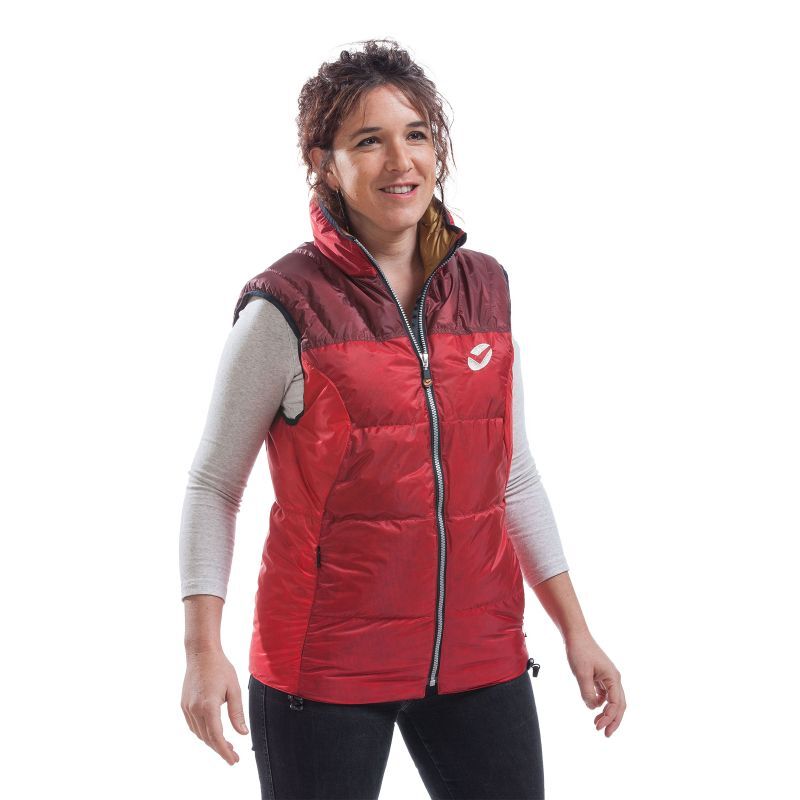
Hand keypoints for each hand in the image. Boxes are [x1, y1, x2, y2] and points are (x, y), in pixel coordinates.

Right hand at [181, 648, 248, 764]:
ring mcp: (187, 708)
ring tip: (227, 746)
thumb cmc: (220, 668)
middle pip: (207, 738)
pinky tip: (213, 733)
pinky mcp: (184, 705)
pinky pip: (193, 726)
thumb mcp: (234, 689)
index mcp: (208, 706)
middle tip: (234, 756)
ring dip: (212, 742)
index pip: (217, 737)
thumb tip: (242, 733)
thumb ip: (237, 713)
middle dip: (221, 749)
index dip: (225, 751)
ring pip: (199, 734)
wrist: (201, 653)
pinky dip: (203, 733)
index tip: (233, 761)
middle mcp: (195, 709)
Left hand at [564, 631, 625, 736]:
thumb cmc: (579, 651)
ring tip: (597, 724)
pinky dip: (601, 703)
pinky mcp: (601, 676)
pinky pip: (605, 694)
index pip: (616, 704)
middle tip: (605, 734)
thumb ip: (587, 692)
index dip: (609, 718)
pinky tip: (593, 706)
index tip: (598, 727)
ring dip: (607, 713)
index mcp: (613, 678)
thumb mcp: (581, 673)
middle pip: (619, 705)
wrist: (575, 635)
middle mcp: (614, 678)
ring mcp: (608, 677)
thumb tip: (592, 708)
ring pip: (613, 700)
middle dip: (613, 720)